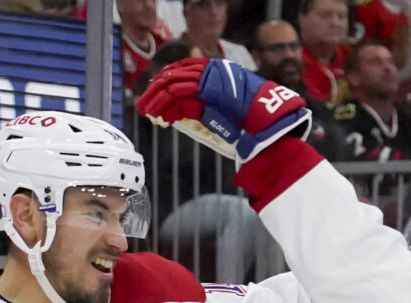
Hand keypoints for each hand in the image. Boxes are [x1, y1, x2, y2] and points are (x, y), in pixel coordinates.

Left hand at [137, 57, 310, 161]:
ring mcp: (208, 80)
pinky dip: (165, 108)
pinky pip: (177, 96)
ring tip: (148, 114)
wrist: (267, 125)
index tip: (156, 95)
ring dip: (156, 100)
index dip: (167, 80)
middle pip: (174, 76)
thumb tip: (183, 111)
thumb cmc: (251, 124)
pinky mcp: (204, 91)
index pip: (184, 70)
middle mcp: (211, 73)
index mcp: (217, 74)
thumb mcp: (224, 114)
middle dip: (155, 91)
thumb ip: (206, 107)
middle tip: (143, 105)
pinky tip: (160, 119)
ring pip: (172, 85)